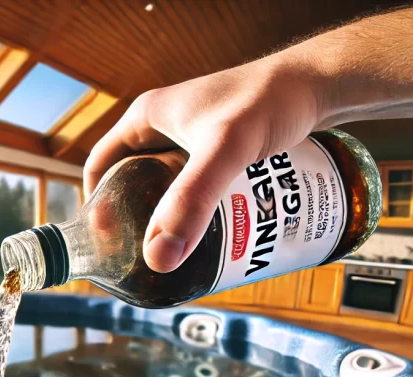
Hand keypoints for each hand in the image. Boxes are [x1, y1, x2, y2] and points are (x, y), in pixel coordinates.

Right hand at [84, 55, 324, 272]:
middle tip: (144, 254)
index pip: (100, 165)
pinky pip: (193, 181)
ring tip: (177, 249)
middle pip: (131, 177)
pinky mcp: (217, 144)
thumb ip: (191, 202)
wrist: (316, 83)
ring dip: (167, 214)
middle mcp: (163, 124)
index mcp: (145, 117)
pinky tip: (210, 230)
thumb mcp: (224, 152)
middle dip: (134, 215)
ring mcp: (191, 134)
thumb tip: (159, 257)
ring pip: (164, 182)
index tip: (107, 241)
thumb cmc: (268, 102)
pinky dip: (194, 206)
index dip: (96, 204)